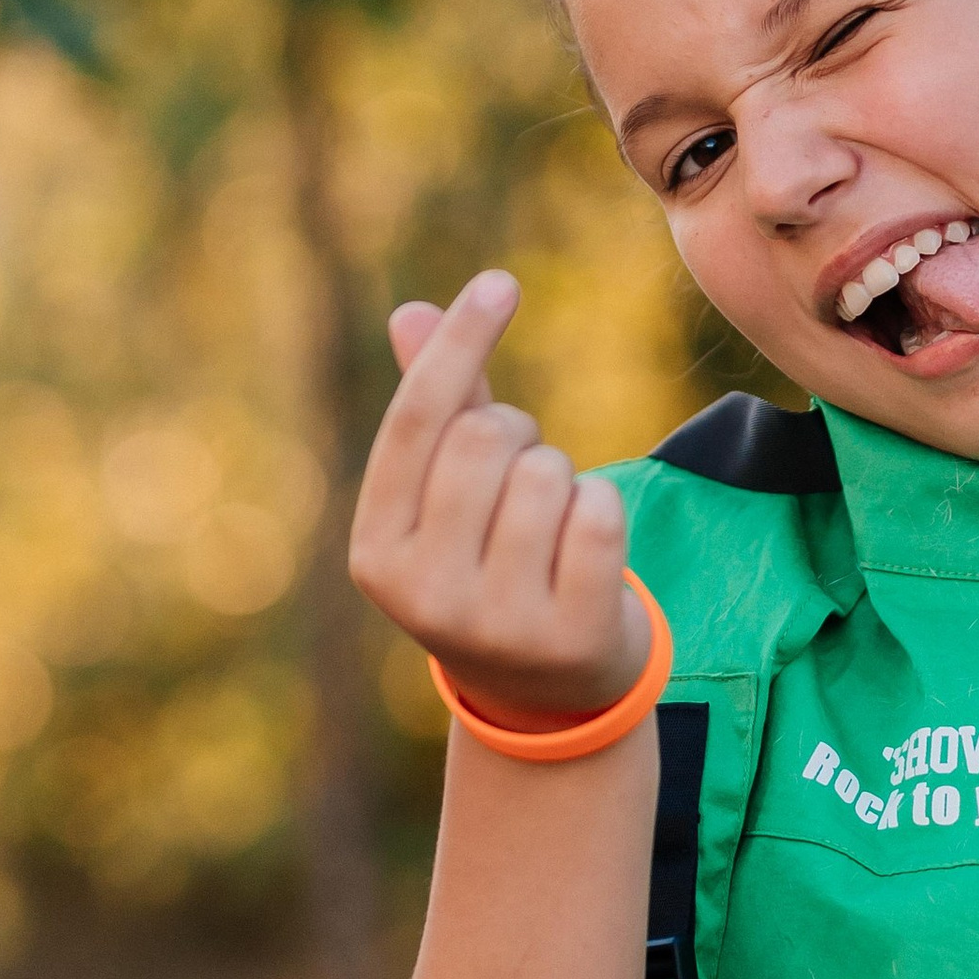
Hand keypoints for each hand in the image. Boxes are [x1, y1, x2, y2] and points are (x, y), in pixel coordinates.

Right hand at [348, 273, 640, 731]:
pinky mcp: (569, 635)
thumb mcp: (448, 501)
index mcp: (375, 552)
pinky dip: (603, 509)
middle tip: (524, 474)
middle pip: (484, 439)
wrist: (548, 694)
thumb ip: (437, 409)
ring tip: (551, 523)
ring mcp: (496, 622)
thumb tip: (411, 310)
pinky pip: (599, 513)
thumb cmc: (491, 565)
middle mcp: (422, 593)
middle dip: (518, 433)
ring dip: (563, 477)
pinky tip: (588, 550)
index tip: (501, 284)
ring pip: (547, 473)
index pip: (416, 423)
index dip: (460, 344)